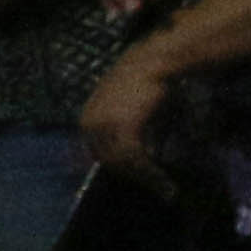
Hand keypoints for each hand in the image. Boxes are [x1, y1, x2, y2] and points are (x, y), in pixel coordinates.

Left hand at [79, 55, 177, 179]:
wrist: (153, 61)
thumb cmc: (143, 82)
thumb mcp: (125, 108)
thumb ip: (122, 130)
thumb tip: (135, 154)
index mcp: (86, 120)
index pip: (94, 153)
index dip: (114, 168)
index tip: (132, 180)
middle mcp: (90, 124)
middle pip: (107, 161)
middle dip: (131, 177)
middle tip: (153, 186)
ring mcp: (105, 126)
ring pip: (122, 163)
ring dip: (144, 179)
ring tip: (164, 189)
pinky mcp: (124, 128)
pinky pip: (135, 158)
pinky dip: (150, 173)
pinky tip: (163, 181)